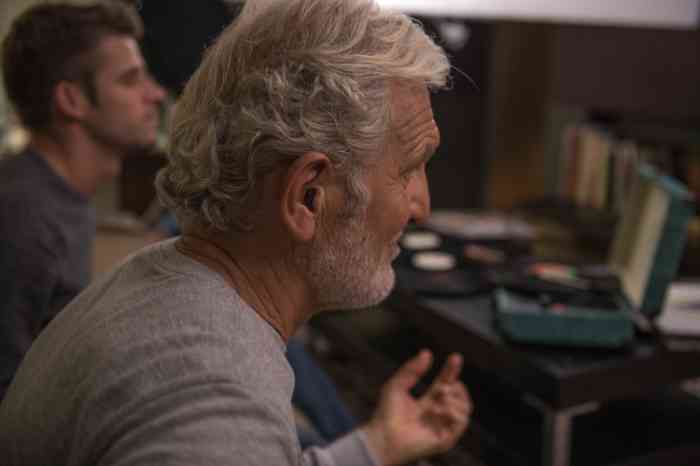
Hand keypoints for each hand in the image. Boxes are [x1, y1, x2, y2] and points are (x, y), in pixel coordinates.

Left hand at [362, 350, 471, 465]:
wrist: (383, 436)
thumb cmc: (386, 413)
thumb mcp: (397, 384)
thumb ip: (411, 369)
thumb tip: (427, 352)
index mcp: (427, 402)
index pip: (446, 384)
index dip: (452, 370)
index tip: (455, 357)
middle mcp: (438, 414)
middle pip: (459, 394)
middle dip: (454, 385)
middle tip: (442, 387)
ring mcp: (443, 427)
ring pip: (465, 407)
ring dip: (455, 398)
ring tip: (440, 398)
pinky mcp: (446, 439)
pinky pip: (462, 422)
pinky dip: (454, 411)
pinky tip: (439, 409)